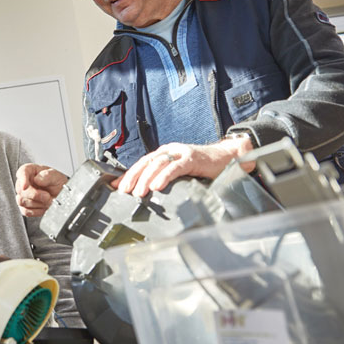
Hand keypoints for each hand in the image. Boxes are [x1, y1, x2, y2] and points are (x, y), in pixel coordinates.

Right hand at [15, 163, 68, 216]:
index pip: (22, 172)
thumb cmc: (57, 182)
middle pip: (20, 190)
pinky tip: (44, 206)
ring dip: (37, 203)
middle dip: (35, 195)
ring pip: (22, 201)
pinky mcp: (25, 207)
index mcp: (30, 171)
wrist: (62, 194)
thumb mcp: (56, 176)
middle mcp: (25, 182)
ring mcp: (24, 195)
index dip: (22, 180)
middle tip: (47, 196)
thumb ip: (47, 175)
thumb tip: (37, 180)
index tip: (25, 186)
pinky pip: (26, 211)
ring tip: (48, 200)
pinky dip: (36, 211)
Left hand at [115, 136, 253, 196]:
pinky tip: (157, 186)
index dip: (128, 174)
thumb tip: (148, 193)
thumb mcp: (180, 174)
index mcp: (165, 153)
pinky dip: (164, 176)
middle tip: (125, 191)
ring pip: (158, 164)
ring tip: (139, 192)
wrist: (227, 157)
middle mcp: (170, 150)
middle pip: (146, 162)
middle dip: (133, 177)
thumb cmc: (203, 168)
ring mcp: (181, 153)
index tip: (116, 186)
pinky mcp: (192, 158)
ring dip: (146, 179)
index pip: (142, 163)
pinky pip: (175, 167)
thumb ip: (166, 179)